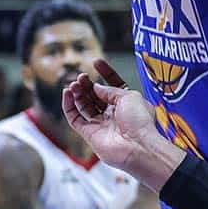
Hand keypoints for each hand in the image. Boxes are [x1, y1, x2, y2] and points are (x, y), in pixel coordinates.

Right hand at [63, 59, 182, 186]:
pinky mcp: (89, 134)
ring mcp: (101, 125)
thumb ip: (110, 89)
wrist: (138, 146)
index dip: (105, 73)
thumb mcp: (129, 96)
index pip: (113, 85)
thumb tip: (96, 87)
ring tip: (73, 84)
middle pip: (95, 95)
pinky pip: (75, 118)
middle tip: (81, 76)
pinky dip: (69, 106)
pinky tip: (67, 93)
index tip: (96, 62)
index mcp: (126, 104)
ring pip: (84, 106)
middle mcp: (113, 115)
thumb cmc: (140, 122)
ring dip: (77, 93)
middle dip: (87, 85)